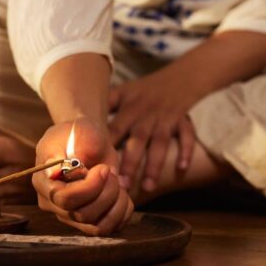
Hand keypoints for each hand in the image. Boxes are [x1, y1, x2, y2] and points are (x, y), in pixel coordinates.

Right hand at [32, 118, 132, 235]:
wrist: (87, 142)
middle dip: (106, 193)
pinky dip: (122, 213)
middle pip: (81, 214)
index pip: (63, 198)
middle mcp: (52, 203)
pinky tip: (121, 194)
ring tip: (117, 182)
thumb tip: (68, 167)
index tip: (103, 168)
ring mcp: (69, 216)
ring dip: (116, 204)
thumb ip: (78, 143)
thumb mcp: (80, 128)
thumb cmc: (79, 133)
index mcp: (43, 181)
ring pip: (96, 227)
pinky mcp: (87, 222)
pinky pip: (109, 229)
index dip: (89, 187)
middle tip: (110, 171)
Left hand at [108, 73, 197, 193]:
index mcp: (129, 109)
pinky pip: (187, 136)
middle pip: (137, 140)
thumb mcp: (122, 92)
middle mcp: (146, 115)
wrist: (178, 78)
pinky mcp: (183, 120)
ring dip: (154, 165)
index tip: (99, 167)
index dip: (107, 148)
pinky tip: (181, 169)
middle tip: (121, 185)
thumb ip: (104, 108)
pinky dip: (186, 151)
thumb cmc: (144, 90)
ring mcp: (166, 118)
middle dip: (130, 163)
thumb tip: (78, 121)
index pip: (115, 130)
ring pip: (161, 143)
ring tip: (147, 187)